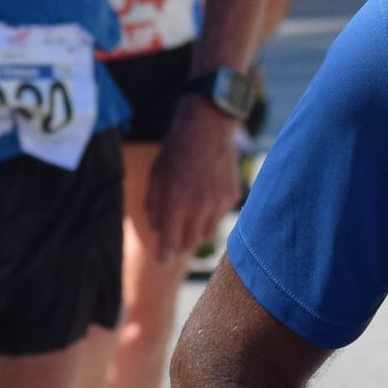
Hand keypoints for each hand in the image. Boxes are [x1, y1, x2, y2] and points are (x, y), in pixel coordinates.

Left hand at [145, 103, 241, 258]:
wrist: (207, 126)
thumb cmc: (175, 150)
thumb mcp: (156, 177)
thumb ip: (155, 207)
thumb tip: (159, 231)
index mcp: (175, 204)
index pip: (171, 245)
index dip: (165, 256)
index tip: (162, 261)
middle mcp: (199, 208)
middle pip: (190, 244)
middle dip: (181, 245)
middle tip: (175, 241)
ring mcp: (218, 203)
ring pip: (207, 233)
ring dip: (197, 231)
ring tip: (190, 216)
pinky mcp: (232, 196)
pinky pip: (220, 216)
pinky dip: (211, 213)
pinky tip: (205, 194)